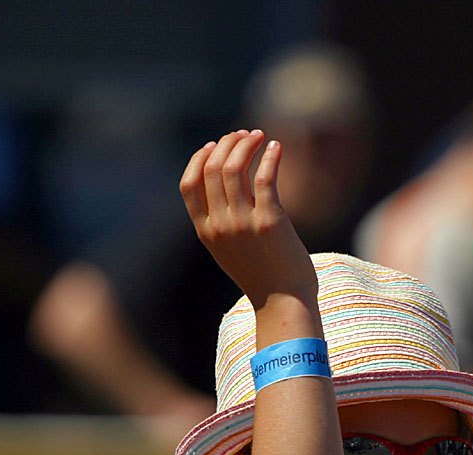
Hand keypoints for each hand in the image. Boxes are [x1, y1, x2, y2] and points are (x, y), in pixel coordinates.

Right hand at [179, 130, 316, 308]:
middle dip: (228, 144)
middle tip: (245, 135)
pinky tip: (276, 148)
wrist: (284, 301)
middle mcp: (220, 225)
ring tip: (260, 136)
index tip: (215, 144)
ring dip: (247, 145)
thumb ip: (222, 222)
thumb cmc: (262, 275)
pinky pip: (265, 179)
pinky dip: (270, 157)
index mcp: (205, 231)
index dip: (199, 158)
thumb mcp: (230, 250)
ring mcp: (244, 223)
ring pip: (235, 168)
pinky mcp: (270, 222)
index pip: (188, 184)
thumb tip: (226, 187)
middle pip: (213, 169)